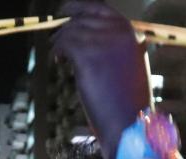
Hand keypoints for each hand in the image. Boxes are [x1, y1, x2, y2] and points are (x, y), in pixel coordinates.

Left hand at [52, 1, 151, 158]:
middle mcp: (118, 32)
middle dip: (66, 27)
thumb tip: (90, 40)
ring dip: (59, 41)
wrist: (128, 121)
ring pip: (71, 31)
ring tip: (57, 54)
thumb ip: (114, 48)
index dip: (79, 7)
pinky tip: (57, 61)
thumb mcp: (128, 66)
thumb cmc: (127, 101)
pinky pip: (64, 44)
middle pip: (82, 19)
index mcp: (130, 33)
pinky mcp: (87, 55)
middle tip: (55, 40)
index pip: (100, 8)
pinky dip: (57, 51)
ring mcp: (103, 42)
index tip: (65, 11)